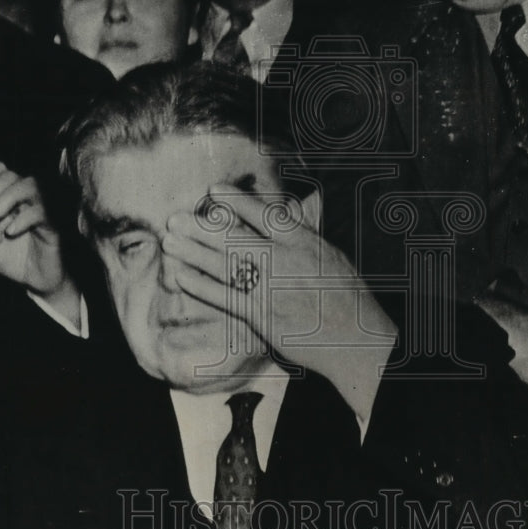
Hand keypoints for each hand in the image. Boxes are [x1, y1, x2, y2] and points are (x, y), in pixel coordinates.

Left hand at [0, 161, 71, 301]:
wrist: (35, 280)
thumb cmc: (12, 258)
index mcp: (8, 198)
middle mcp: (25, 199)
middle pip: (11, 177)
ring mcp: (41, 209)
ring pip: (29, 186)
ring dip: (8, 198)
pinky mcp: (53, 224)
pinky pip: (41, 212)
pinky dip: (22, 219)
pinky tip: (11, 232)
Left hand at [161, 185, 395, 417]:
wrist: (357, 337)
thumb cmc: (345, 295)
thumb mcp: (330, 254)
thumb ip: (302, 234)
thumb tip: (282, 211)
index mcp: (303, 242)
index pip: (263, 214)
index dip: (235, 200)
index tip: (213, 190)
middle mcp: (285, 261)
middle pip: (234, 238)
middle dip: (201, 227)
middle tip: (176, 218)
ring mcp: (271, 289)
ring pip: (225, 265)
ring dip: (193, 252)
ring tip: (171, 241)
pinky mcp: (262, 316)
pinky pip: (225, 297)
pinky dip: (201, 286)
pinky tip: (182, 275)